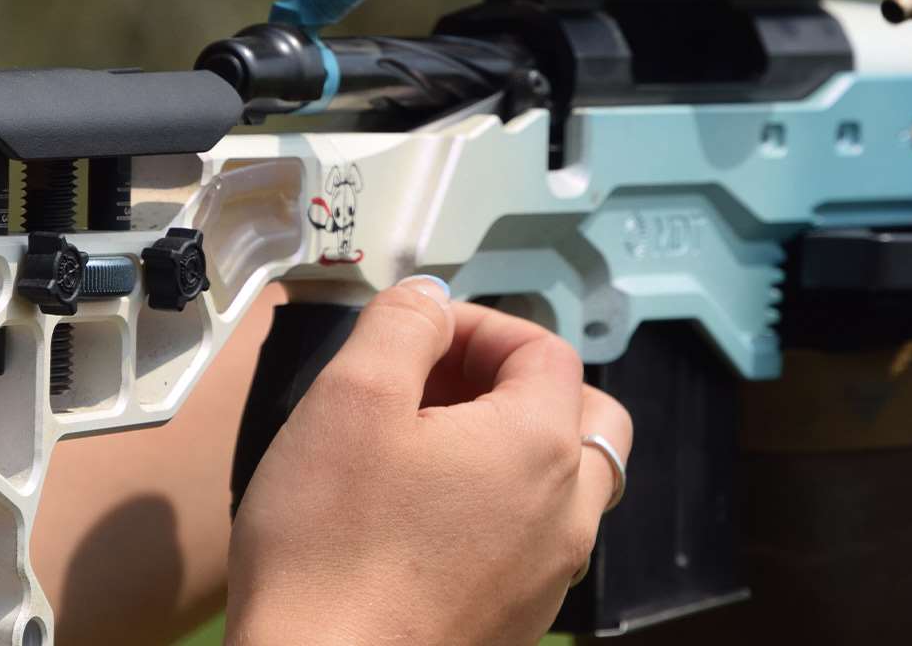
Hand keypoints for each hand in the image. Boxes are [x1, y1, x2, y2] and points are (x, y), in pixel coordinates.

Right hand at [225, 277, 633, 645]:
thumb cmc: (330, 545)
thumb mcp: (350, 397)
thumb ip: (402, 324)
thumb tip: (432, 298)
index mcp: (541, 445)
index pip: (545, 349)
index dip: (479, 326)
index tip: (415, 337)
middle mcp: (567, 513)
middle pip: (581, 416)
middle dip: (512, 384)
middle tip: (433, 387)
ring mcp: (547, 576)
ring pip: (561, 484)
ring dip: (507, 447)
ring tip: (420, 451)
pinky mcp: (515, 621)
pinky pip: (530, 542)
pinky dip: (494, 510)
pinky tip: (415, 521)